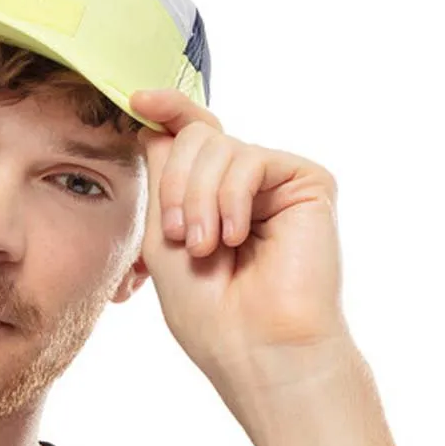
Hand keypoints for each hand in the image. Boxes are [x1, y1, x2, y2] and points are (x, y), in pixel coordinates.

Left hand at [129, 88, 350, 390]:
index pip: (188, 138)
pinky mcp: (306, 181)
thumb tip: (155, 123)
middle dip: (175, 186)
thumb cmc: (207, 309)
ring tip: (206, 247)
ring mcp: (275, 181)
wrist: (255, 346)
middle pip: (194, 137)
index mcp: (211, 196)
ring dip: (198, 199)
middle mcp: (244, 183)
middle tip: (181, 237)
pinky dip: (229, 199)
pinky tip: (235, 236)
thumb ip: (162, 176)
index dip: (167, 111)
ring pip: (216, 145)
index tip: (137, 99)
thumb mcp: (164, 235)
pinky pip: (249, 158)